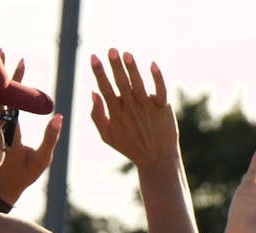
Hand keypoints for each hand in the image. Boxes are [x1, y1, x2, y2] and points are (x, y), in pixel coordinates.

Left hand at [0, 58, 62, 204]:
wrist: (2, 187)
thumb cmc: (24, 175)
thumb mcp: (42, 159)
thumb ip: (50, 138)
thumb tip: (58, 117)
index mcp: (11, 129)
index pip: (12, 99)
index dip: (16, 80)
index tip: (21, 62)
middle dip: (0, 71)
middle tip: (0, 49)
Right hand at [88, 49, 176, 167]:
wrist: (157, 159)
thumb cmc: (131, 146)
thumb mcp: (107, 136)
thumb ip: (97, 116)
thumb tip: (93, 93)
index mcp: (116, 113)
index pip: (105, 88)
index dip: (99, 72)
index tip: (93, 57)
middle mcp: (131, 109)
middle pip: (121, 84)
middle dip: (114, 66)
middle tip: (111, 50)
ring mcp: (147, 108)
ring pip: (138, 84)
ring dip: (132, 69)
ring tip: (126, 54)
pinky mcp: (163, 108)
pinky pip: (160, 90)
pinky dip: (157, 77)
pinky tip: (152, 64)